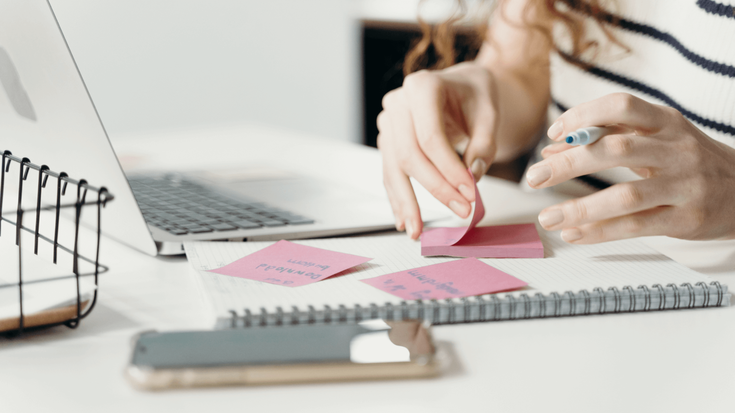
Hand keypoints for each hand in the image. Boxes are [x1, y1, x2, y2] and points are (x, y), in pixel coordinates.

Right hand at [377, 63, 498, 238]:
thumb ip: (484, 142)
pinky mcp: (388, 142)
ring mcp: (388, 123)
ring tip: (417, 231)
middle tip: (461, 210)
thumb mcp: (489, 110)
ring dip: (406, 203)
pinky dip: (397, 198)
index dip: (449, 170)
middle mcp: (398, 103)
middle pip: (409, 155)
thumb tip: (473, 175)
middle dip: (435, 189)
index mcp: (421, 86)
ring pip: (393, 169)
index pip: (430, 137)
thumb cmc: (474, 93)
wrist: (460, 86)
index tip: (470, 193)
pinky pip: (390, 173)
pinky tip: (404, 219)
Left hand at [526, 93, 734, 242]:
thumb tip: (551, 151)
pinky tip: (575, 233)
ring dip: (580, 208)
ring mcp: (684, 185)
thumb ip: (606, 138)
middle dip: (568, 164)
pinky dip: (601, 232)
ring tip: (547, 217)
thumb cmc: (689, 161)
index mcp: (666, 123)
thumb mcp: (655, 139)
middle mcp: (676, 150)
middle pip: (616, 150)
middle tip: (533, 178)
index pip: (621, 106)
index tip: (554, 133)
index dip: (583, 116)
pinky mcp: (687, 219)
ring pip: (625, 195)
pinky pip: (637, 226)